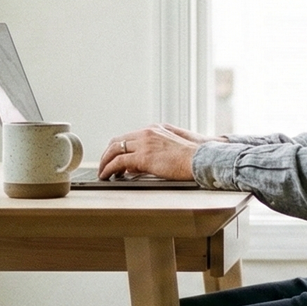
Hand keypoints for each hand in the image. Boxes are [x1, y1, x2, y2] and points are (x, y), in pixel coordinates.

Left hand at [98, 124, 219, 180]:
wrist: (203, 159)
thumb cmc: (195, 157)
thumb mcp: (175, 146)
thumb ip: (158, 151)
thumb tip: (145, 162)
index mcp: (156, 129)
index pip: (130, 136)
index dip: (119, 147)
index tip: (115, 157)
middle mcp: (147, 132)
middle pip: (118, 141)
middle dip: (108, 153)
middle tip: (105, 165)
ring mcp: (144, 143)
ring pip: (114, 149)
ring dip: (105, 162)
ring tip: (103, 173)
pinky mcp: (143, 157)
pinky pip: (118, 162)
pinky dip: (109, 169)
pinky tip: (107, 176)